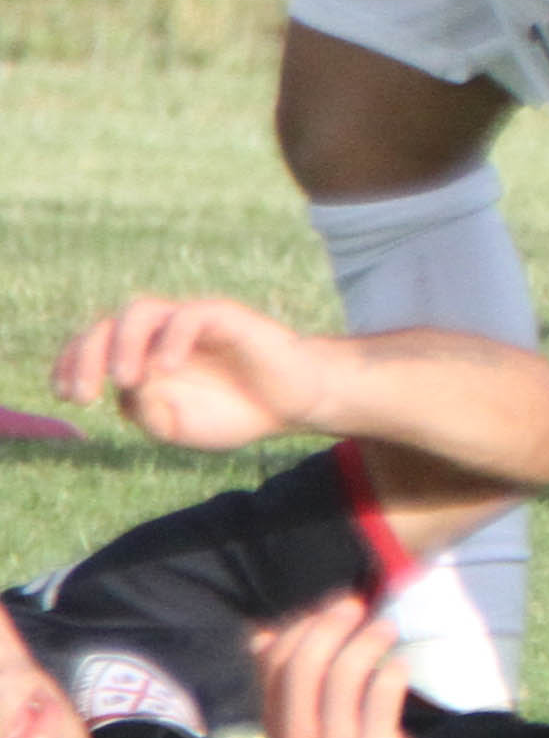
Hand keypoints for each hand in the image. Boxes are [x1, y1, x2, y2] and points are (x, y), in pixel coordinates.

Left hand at [52, 295, 338, 452]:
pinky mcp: (225, 317)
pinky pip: (190, 316)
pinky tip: (166, 369)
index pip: (91, 345)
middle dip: (84, 357)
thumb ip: (146, 411)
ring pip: (140, 310)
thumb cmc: (232, 413)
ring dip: (122, 343)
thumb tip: (129, 388)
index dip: (69, 364)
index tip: (67, 394)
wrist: (292, 405)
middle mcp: (158, 334)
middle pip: (105, 325)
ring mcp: (190, 323)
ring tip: (125, 379)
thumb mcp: (175, 427)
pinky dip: (171, 340)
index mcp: (140, 357)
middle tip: (84, 395)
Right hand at [249, 596, 443, 737]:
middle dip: (331, 626)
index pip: (274, 663)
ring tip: (386, 628)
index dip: (303, 627)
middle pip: (303, 666)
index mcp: (277, 729)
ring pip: (342, 678)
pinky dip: (390, 673)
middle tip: (359, 606)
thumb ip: (293, 684)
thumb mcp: (316, 724)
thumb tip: (261, 636)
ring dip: (365, 643)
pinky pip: (379, 699)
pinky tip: (400, 666)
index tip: (332, 608)